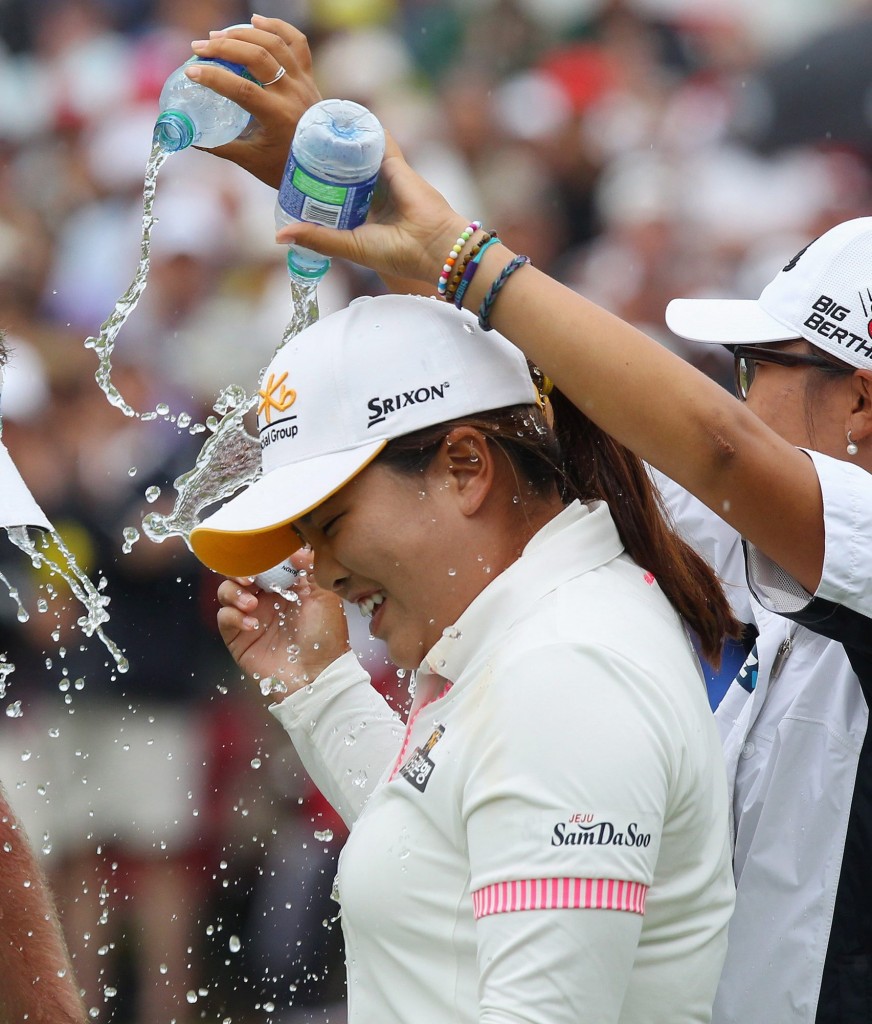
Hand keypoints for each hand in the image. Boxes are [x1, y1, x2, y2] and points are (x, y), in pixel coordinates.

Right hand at [188, 16, 321, 186]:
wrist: (323, 167)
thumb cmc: (285, 167)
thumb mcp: (251, 161)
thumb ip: (220, 147)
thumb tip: (190, 136)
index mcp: (278, 117)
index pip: (242, 89)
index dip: (215, 78)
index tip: (192, 71)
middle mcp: (293, 94)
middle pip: (258, 58)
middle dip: (224, 48)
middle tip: (200, 47)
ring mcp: (303, 82)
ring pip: (275, 43)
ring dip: (244, 34)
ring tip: (219, 35)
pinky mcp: (309, 76)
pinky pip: (297, 42)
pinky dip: (277, 27)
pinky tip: (256, 20)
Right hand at [216, 549, 350, 700]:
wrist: (318, 675)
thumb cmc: (326, 636)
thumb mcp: (325, 596)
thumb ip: (310, 568)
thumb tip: (293, 549)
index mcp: (286, 586)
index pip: (264, 562)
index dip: (258, 557)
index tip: (260, 556)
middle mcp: (266, 599)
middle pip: (240, 573)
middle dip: (240, 571)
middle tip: (249, 579)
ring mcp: (251, 617)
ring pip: (226, 592)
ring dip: (233, 592)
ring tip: (251, 604)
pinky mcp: (239, 637)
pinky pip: (224, 618)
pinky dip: (232, 616)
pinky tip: (252, 623)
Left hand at [276, 131, 472, 287]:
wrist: (431, 245)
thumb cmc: (394, 252)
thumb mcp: (348, 245)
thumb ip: (317, 238)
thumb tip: (279, 237)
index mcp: (361, 215)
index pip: (333, 193)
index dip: (314, 182)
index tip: (292, 171)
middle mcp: (372, 193)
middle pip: (342, 169)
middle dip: (322, 156)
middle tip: (297, 140)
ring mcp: (383, 175)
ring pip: (356, 151)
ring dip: (338, 138)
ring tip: (313, 121)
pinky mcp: (394, 162)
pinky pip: (375, 138)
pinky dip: (361, 125)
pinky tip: (341, 113)